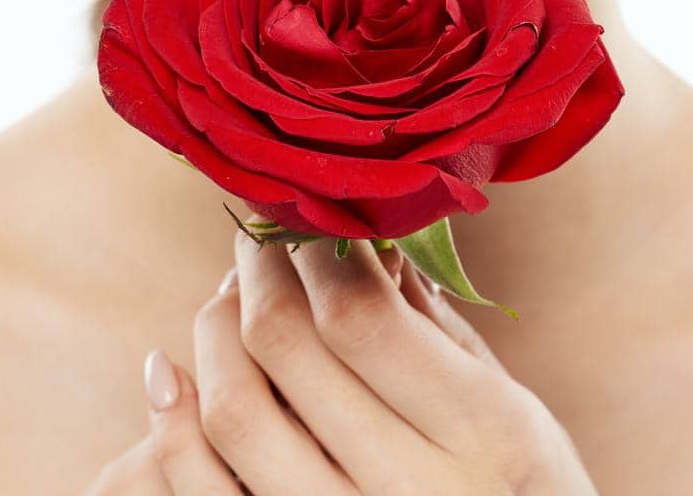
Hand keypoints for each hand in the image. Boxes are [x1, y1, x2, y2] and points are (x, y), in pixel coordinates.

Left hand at [133, 218, 598, 494]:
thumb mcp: (521, 418)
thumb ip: (442, 336)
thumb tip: (364, 240)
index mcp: (486, 432)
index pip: (360, 313)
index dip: (316, 253)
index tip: (310, 225)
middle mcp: (412, 489)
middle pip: (285, 345)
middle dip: (258, 270)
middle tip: (259, 240)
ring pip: (234, 410)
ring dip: (212, 331)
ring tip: (227, 300)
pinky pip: (203, 490)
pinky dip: (171, 423)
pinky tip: (172, 373)